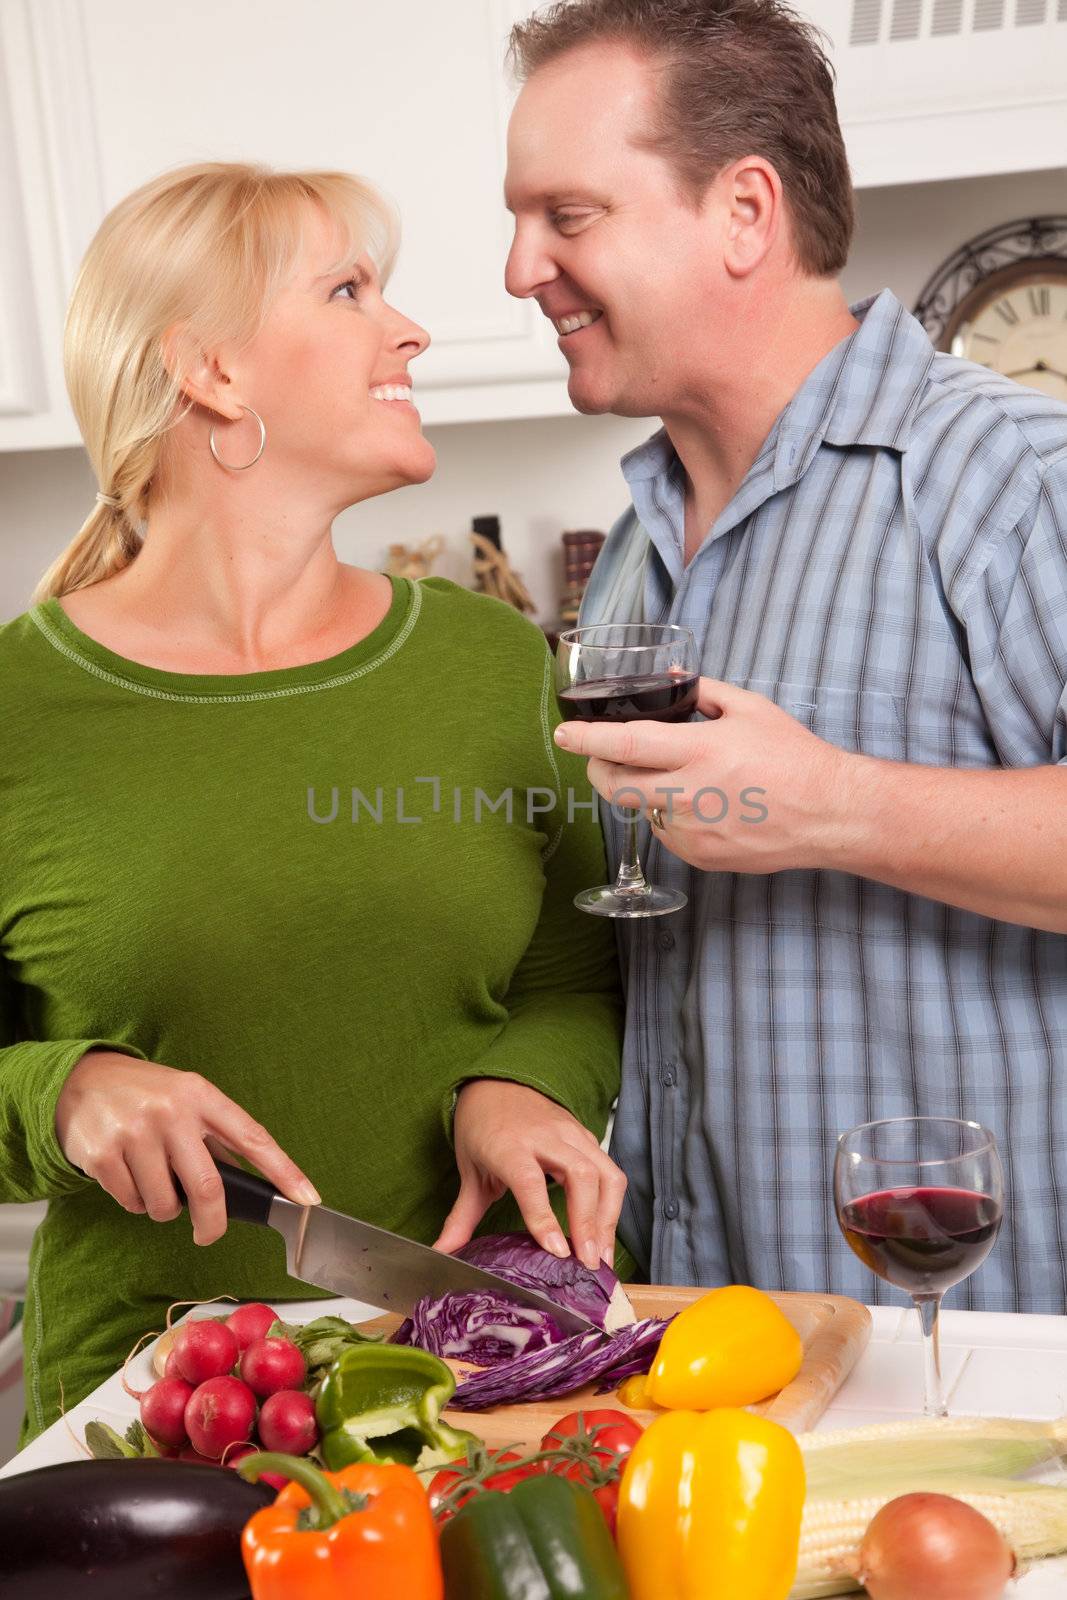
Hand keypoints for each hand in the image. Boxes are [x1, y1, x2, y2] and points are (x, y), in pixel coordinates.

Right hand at [55, 1049, 320, 1245]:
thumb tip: (251, 1179)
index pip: (253, 1138)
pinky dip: (135, 1202)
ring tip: (155, 1182)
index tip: (308, 1198)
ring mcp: (135, 1132)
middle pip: (208, 1187)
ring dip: (165, 1209)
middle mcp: (171, 1112)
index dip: (284, 1171)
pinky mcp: (103, 1155)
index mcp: (201, 1096)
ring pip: (165, 1204)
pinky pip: (131, 1203)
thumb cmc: (146, 1094)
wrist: (82, 1080)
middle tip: (208, 1234)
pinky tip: (130, 1176)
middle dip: (212, 1223)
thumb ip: (216, 1136)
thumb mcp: (187, 1098)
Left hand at [432, 1079, 625, 1270]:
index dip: (545, 1217)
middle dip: (589, 1222)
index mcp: (508, 1145)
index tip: (557, 1250)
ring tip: (601, 1256)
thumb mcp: (469, 1170)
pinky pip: (610, 1171)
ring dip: (608, 1218)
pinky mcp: (587, 1136)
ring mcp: (571, 1133)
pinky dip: (611, 1206)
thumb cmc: (482, 1128)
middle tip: (586, 1263)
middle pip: (580, 1175)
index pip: (530, 1181)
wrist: (496, 1084)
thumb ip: (461, 1216)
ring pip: (605, 1174)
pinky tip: (603, 1235)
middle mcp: (545, 1136)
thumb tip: (443, 1251)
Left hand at [553, 676, 856, 873]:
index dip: (586, 740)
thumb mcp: (751, 709)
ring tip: (677, 778)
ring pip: (640, 810)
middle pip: (615, 786)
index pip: (625, 745)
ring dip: (642, 792)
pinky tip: (702, 805)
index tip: (563, 733)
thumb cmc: (794, 757)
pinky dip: (670, 817)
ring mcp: (693, 830)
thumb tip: (668, 678)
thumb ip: (703, 692)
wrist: (829, 813)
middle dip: (598, 769)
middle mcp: (692, 793)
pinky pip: (665, 834)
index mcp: (701, 751)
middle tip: (601, 757)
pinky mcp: (700, 856)